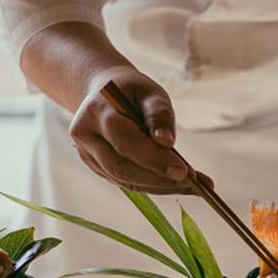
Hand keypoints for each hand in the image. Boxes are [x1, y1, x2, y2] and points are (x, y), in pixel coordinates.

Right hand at [69, 66, 211, 193]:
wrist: (103, 92)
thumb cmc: (131, 91)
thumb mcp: (150, 93)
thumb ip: (158, 115)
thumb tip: (166, 142)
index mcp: (97, 113)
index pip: (126, 142)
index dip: (155, 160)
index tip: (185, 172)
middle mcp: (86, 136)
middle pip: (121, 168)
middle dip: (158, 179)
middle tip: (192, 183)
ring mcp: (87, 154)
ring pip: (123, 180)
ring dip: (158, 186)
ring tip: (191, 186)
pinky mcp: (95, 167)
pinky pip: (124, 182)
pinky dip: (151, 185)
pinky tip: (174, 184)